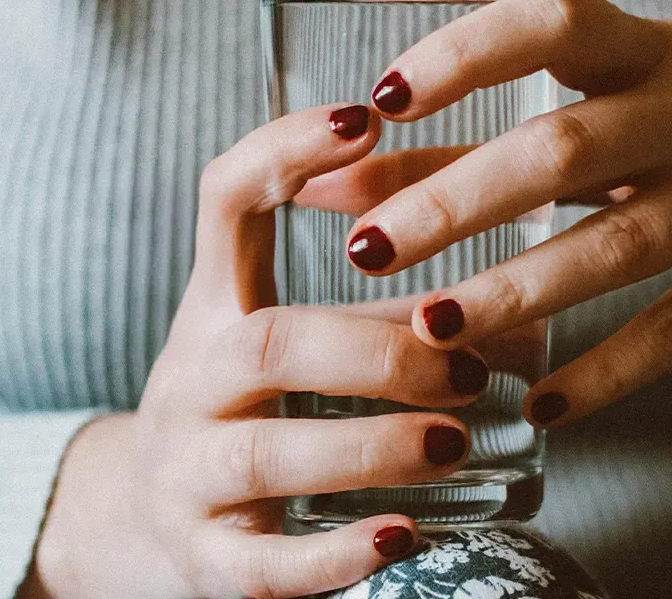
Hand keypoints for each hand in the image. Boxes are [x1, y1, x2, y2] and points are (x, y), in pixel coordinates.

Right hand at [26, 104, 487, 598]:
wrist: (149, 523)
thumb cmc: (251, 414)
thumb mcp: (296, 350)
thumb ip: (385, 318)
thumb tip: (522, 311)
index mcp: (214, 308)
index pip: (224, 203)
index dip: (284, 152)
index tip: (366, 117)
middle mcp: (189, 381)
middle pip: (270, 344)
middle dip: (379, 350)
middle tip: (472, 368)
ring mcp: (185, 474)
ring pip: (268, 452)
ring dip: (373, 444)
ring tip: (455, 443)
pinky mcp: (204, 560)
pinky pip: (263, 566)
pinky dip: (336, 554)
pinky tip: (404, 538)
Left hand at [344, 0, 671, 427]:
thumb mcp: (612, 109)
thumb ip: (478, 139)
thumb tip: (343, 179)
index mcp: (656, 49)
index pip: (554, 24)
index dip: (465, 55)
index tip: (382, 100)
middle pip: (565, 148)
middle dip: (456, 201)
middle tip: (368, 250)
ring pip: (616, 245)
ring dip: (513, 291)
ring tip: (429, 329)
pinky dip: (603, 373)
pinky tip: (538, 405)